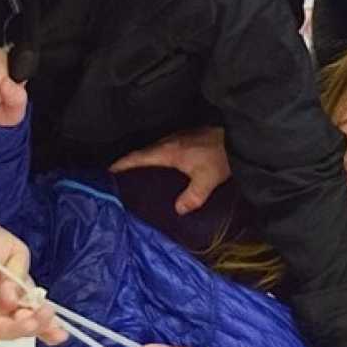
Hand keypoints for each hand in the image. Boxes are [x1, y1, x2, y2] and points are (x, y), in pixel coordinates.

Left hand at [0, 220, 67, 346]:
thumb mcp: (14, 251)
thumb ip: (18, 273)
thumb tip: (13, 296)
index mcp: (21, 294)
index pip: (37, 314)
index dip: (49, 327)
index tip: (59, 333)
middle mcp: (4, 310)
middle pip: (21, 327)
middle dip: (34, 325)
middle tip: (37, 316)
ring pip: (1, 332)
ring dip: (14, 331)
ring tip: (23, 320)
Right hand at [109, 126, 230, 214]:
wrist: (239, 136)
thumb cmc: (222, 155)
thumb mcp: (207, 179)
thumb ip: (192, 196)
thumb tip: (177, 210)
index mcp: (168, 150)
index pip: (138, 157)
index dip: (122, 164)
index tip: (107, 171)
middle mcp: (169, 141)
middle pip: (143, 153)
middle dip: (129, 164)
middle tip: (119, 178)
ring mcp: (178, 137)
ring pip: (154, 150)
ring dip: (144, 160)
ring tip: (137, 176)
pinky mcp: (187, 138)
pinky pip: (165, 149)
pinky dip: (157, 158)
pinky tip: (163, 169)